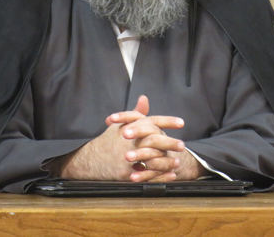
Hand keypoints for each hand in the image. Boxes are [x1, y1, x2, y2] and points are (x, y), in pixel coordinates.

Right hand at [47, 96, 183, 181]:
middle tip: (182, 145)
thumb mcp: (120, 125)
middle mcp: (128, 141)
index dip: (167, 121)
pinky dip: (159, 175)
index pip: (151, 121)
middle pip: (153, 140)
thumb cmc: (108, 141)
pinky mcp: (125, 172)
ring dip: (166, 161)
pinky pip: (145, 175)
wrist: (91, 160)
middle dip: (169, 142)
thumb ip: (135, 113)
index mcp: (129, 127)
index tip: (181, 122)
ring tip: (177, 162)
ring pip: (151, 159)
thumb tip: (144, 98)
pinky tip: (170, 175)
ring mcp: (126, 157)